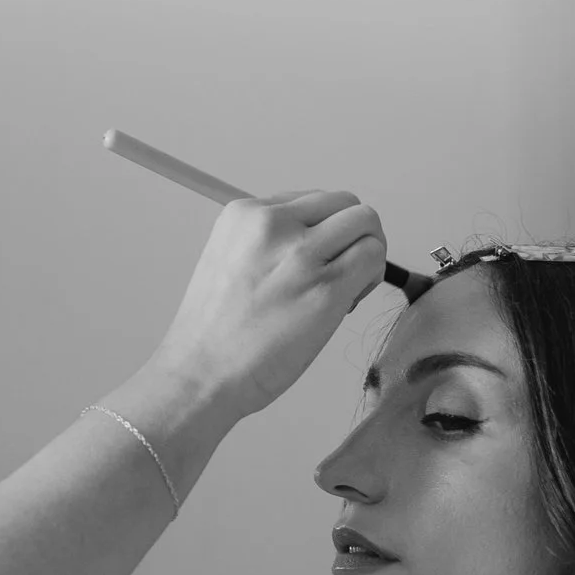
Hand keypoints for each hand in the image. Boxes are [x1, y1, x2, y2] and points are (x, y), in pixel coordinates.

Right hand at [151, 190, 388, 422]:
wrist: (200, 374)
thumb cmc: (215, 331)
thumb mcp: (229, 259)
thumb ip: (268, 241)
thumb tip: (318, 240)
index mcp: (244, 214)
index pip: (310, 201)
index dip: (321, 231)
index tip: (311, 262)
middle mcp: (272, 224)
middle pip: (344, 203)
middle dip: (352, 234)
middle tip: (339, 271)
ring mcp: (301, 254)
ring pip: (366, 222)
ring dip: (367, 250)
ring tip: (346, 286)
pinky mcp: (326, 288)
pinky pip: (373, 256)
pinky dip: (373, 275)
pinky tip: (349, 301)